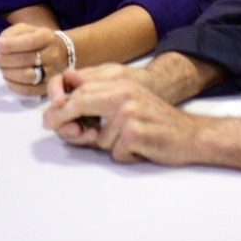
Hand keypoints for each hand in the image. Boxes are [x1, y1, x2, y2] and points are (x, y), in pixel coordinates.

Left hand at [0, 22, 67, 94]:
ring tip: (0, 68)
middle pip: (26, 60)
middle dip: (5, 59)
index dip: (9, 45)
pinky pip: (30, 90)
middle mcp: (52, 55)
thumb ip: (13, 33)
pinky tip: (7, 78)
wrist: (64, 53)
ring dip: (8, 72)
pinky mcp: (48, 86)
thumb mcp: (29, 29)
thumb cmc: (40, 40)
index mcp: (47, 37)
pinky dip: (14, 86)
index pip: (28, 42)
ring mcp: (52, 73)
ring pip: (28, 76)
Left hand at [42, 64, 206, 164]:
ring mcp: (129, 113)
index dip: (61, 104)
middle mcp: (124, 94)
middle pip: (80, 103)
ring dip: (111, 147)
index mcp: (121, 84)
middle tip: (49, 126)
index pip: (82, 90)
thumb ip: (101, 101)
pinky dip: (125, 156)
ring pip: (98, 138)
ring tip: (132, 142)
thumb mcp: (129, 103)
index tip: (48, 118)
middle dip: (62, 119)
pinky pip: (115, 152)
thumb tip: (67, 102)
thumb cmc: (157, 123)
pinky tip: (142, 149)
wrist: (192, 136)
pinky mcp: (136, 133)